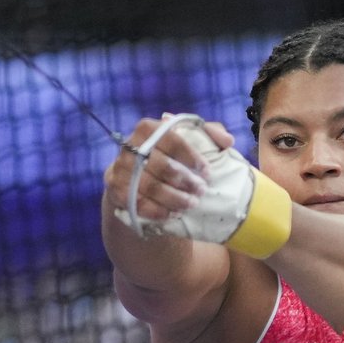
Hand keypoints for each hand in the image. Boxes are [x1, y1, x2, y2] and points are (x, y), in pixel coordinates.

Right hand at [103, 114, 234, 222]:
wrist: (138, 175)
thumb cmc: (170, 154)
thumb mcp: (189, 139)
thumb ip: (209, 134)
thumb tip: (228, 141)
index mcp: (147, 128)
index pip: (171, 139)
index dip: (191, 157)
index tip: (207, 171)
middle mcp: (129, 146)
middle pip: (160, 165)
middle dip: (185, 180)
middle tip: (201, 190)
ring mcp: (120, 168)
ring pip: (149, 187)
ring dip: (173, 198)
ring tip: (191, 204)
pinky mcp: (115, 189)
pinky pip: (137, 203)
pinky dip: (157, 211)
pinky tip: (173, 214)